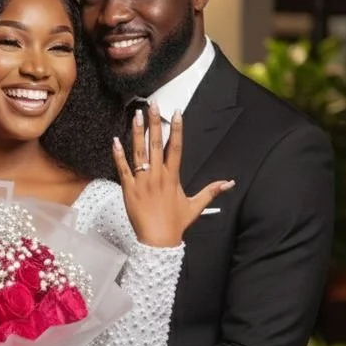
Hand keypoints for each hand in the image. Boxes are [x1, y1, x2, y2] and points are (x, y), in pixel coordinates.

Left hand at [113, 103, 234, 246]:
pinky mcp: (128, 189)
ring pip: (139, 152)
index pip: (175, 147)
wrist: (158, 240)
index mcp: (173, 177)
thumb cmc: (176, 224)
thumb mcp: (195, 206)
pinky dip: (118, 155)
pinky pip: (122, 168)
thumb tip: (230, 183)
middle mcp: (158, 176)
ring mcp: (142, 181)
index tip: (176, 113)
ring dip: (137, 132)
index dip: (176, 129)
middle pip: (156, 144)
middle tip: (152, 105)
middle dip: (154, 122)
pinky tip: (115, 140)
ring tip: (136, 115)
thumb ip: (211, 191)